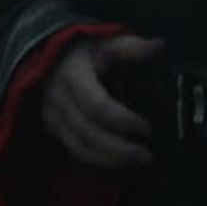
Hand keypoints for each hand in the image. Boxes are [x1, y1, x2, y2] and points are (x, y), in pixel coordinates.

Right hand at [40, 34, 163, 167]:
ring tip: (139, 160)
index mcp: (74, 77)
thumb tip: (159, 45)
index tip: (146, 128)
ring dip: (110, 158)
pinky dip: (98, 159)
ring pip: (80, 147)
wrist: (47, 60)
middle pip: (89, 133)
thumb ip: (130, 47)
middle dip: (119, 148)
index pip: (97, 106)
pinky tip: (119, 161)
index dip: (122, 120)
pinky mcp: (54, 130)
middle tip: (146, 154)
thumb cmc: (83, 52)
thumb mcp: (105, 44)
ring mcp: (54, 118)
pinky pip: (75, 150)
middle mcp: (60, 101)